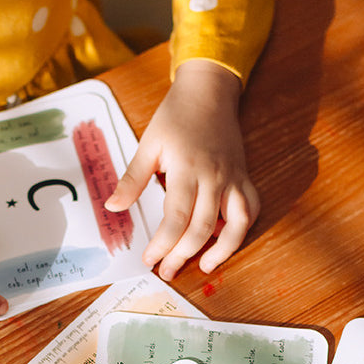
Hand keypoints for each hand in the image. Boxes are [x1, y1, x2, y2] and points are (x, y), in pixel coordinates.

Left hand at [105, 59, 259, 280]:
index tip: (149, 259)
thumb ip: (132, 179)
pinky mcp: (244, 178)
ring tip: (204, 267)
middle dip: (182, 255)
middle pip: (202, 228)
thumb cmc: (176, 117)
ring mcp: (233, 178)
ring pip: (235, 223)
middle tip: (166, 271)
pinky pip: (251, 210)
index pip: (175, 218)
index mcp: (187, 169)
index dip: (162, 244)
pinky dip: (241, 230)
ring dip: (222, 251)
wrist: (209, 92)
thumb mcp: (148, 144)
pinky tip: (225, 242)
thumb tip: (113, 207)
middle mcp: (214, 177)